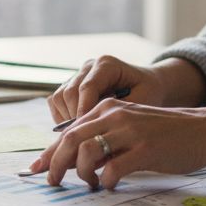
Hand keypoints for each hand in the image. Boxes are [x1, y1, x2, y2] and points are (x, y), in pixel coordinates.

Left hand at [28, 100, 205, 189]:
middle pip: (70, 140)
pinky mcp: (145, 150)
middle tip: (52, 183)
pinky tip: (111, 185)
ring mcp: (130, 132)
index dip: (49, 152)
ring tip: (90, 184)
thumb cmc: (165, 133)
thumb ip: (104, 138)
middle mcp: (115, 116)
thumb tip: (74, 161)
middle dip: (56, 164)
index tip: (35, 170)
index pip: (68, 130)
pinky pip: (113, 169)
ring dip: (81, 174)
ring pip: (87, 152)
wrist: (203, 130)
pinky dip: (106, 181)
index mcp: (108, 109)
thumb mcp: (129, 126)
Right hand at [46, 55, 204, 123]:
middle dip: (74, 118)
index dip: (84, 111)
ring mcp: (78, 75)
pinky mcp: (71, 85)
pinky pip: (57, 102)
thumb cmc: (148, 93)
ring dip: (66, 119)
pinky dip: (62, 118)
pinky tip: (78, 131)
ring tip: (82, 137)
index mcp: (107, 65)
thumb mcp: (141, 102)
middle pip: (69, 92)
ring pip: (59, 97)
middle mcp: (89, 67)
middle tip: (83, 140)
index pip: (87, 87)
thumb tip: (98, 134)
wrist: (149, 85)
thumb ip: (119, 114)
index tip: (87, 132)